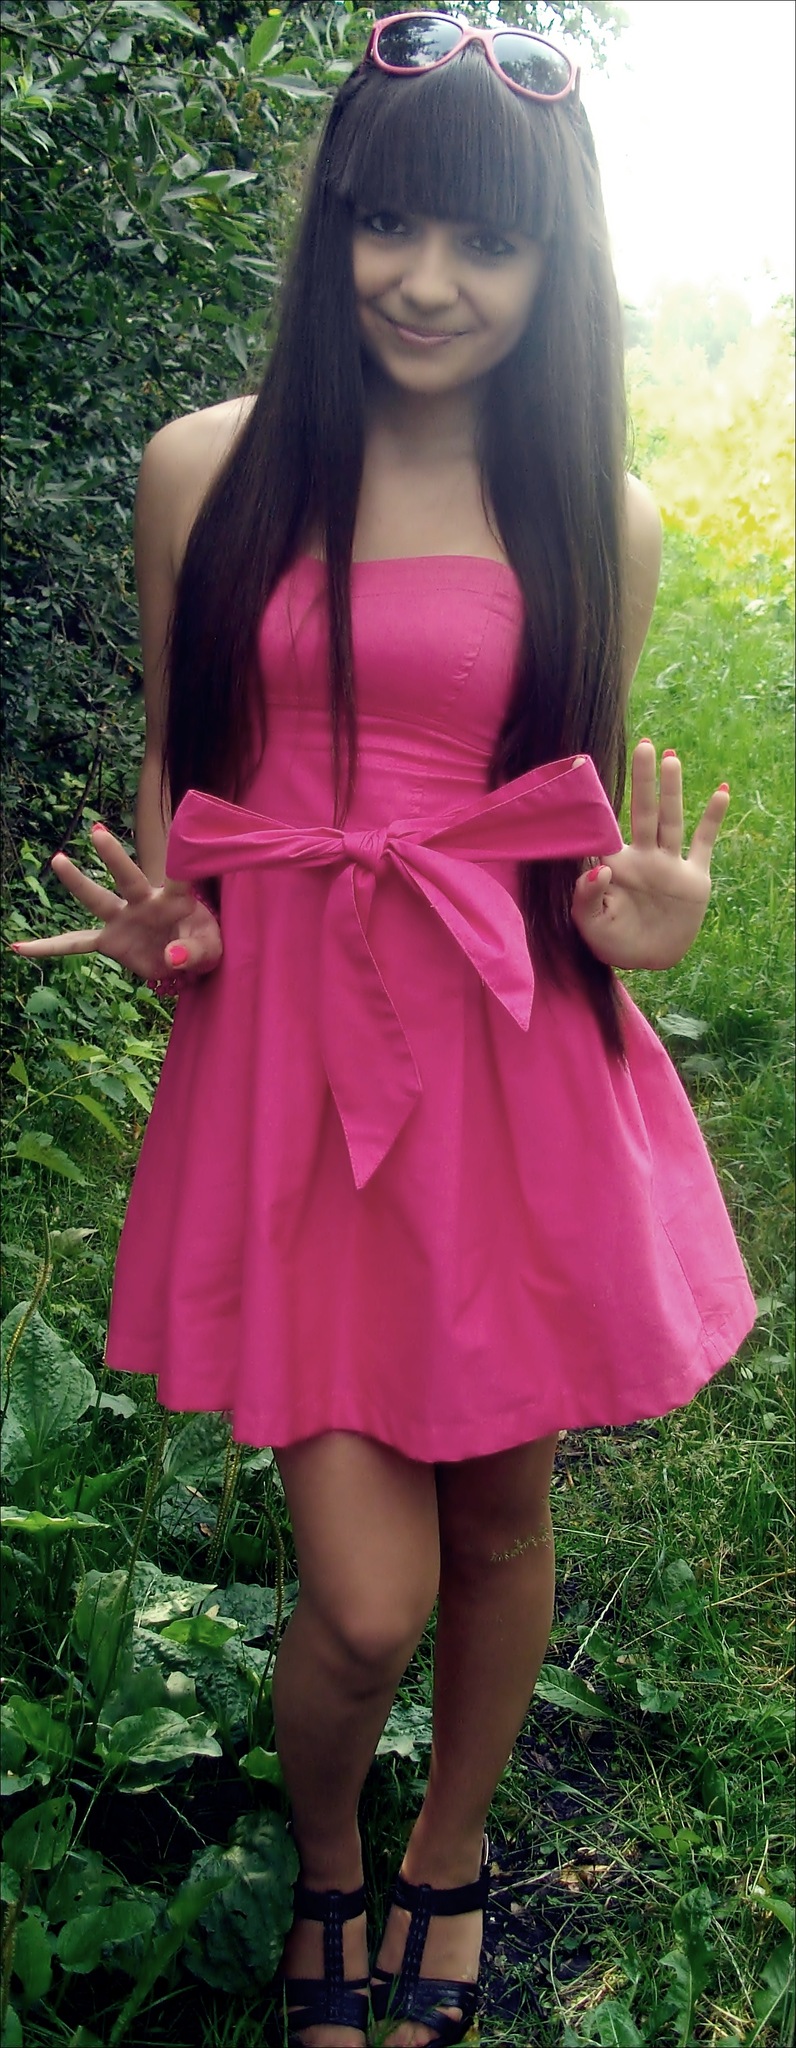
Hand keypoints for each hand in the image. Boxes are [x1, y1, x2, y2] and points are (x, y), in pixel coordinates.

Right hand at [10, 824, 221, 983]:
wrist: (186, 960)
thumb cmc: (201, 945)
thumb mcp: (209, 952)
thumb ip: (194, 952)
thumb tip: (171, 957)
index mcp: (175, 900)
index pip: (180, 877)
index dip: (181, 858)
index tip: (183, 827)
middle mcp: (144, 903)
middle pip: (128, 878)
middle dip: (114, 858)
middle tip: (98, 833)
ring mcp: (123, 919)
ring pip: (97, 900)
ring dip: (78, 882)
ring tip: (58, 859)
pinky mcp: (110, 941)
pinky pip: (76, 943)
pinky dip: (50, 947)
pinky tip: (21, 948)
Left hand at [570, 740, 729, 970]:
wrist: (648, 961)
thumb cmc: (612, 942)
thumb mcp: (589, 925)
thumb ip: (586, 897)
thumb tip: (598, 869)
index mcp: (615, 865)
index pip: (606, 829)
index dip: (601, 805)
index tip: (593, 772)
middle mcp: (643, 857)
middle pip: (643, 811)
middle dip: (643, 780)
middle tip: (644, 745)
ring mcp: (669, 864)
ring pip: (671, 820)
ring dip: (672, 790)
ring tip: (671, 758)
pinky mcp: (693, 877)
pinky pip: (704, 843)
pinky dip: (712, 818)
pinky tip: (719, 791)